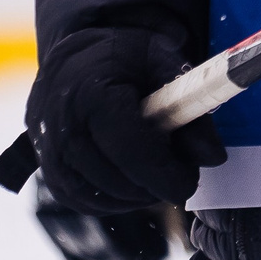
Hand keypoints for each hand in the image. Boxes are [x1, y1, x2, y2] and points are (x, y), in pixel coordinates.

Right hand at [26, 28, 227, 214]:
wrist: (77, 57)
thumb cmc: (125, 57)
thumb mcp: (164, 63)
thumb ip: (191, 106)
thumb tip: (213, 157)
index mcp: (91, 93)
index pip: (129, 149)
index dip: (164, 173)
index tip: (189, 182)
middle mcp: (61, 125)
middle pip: (115, 179)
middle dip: (153, 186)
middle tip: (178, 174)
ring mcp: (48, 150)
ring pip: (98, 197)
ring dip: (135, 196)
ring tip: (156, 174)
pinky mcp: (47, 169)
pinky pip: (82, 201)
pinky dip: (112, 201)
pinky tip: (132, 182)